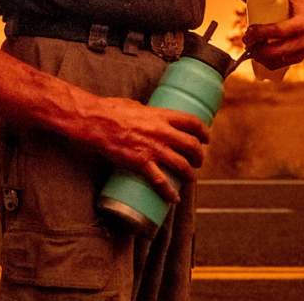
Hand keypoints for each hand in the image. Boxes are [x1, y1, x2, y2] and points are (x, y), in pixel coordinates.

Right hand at [83, 98, 209, 202]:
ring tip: (190, 177)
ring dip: (190, 174)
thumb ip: (146, 113)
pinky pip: (161, 181)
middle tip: (198, 161)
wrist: (97, 122)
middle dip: (199, 156)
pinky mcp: (142, 163)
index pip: (192, 122)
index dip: (204, 132)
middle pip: (192, 145)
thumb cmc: (112, 110)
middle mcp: (162, 132)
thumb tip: (149, 117)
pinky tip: (174, 198)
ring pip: (182, 165)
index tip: (206, 138)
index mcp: (162, 115)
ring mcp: (153, 149)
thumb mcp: (135, 105)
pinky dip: (170, 192)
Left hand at [243, 0, 303, 69]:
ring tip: (249, 48)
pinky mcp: (302, 57)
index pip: (280, 31)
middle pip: (277, 51)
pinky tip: (258, 57)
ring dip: (260, 57)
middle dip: (257, 48)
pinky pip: (283, 65)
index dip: (261, 33)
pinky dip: (268, 63)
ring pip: (279, 60)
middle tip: (246, 40)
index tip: (249, 30)